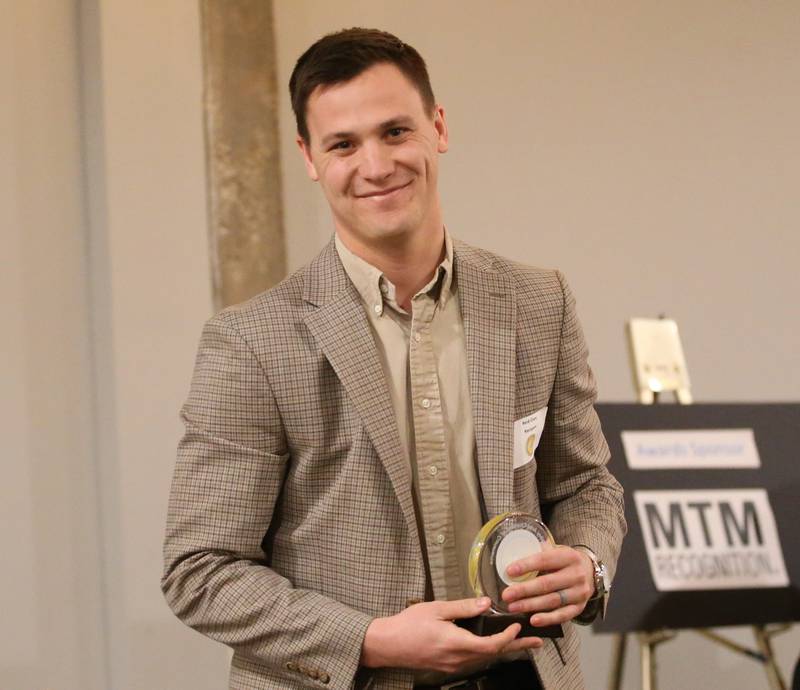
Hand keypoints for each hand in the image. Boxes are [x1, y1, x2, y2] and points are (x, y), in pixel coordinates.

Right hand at [360, 597, 542, 672]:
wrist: (388, 645)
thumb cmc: (408, 625)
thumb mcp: (436, 609)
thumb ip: (463, 607)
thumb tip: (486, 603)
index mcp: (456, 643)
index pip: (491, 645)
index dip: (508, 637)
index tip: (518, 626)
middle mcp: (458, 659)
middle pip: (494, 654)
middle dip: (517, 647)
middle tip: (536, 642)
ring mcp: (454, 665)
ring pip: (485, 658)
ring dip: (504, 649)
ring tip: (520, 642)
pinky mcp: (449, 666)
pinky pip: (474, 660)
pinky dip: (488, 651)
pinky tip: (493, 645)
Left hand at [501, 545, 594, 627]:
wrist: (589, 572)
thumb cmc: (565, 561)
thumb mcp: (556, 551)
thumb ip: (539, 553)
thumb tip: (513, 556)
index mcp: (569, 556)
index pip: (544, 560)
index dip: (526, 566)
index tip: (509, 572)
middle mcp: (577, 575)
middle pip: (547, 584)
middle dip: (524, 590)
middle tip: (506, 594)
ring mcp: (580, 593)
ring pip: (553, 600)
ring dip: (531, 605)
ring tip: (513, 607)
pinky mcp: (580, 607)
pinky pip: (563, 615)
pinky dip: (548, 619)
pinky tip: (533, 620)